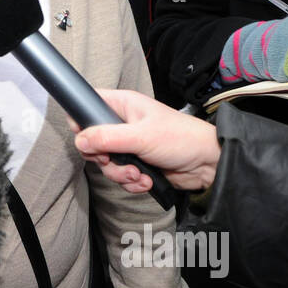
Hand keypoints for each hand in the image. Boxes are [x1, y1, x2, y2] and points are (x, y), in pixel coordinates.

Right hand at [73, 89, 219, 191]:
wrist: (207, 164)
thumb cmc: (181, 138)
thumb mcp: (141, 136)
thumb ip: (108, 137)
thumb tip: (80, 140)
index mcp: (123, 105)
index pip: (88, 105)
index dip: (81, 122)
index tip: (88, 140)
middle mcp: (122, 123)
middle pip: (92, 141)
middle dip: (102, 158)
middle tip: (111, 160)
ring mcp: (128, 144)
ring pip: (105, 162)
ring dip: (119, 174)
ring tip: (138, 175)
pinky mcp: (135, 163)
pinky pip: (119, 175)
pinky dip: (130, 182)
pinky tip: (145, 181)